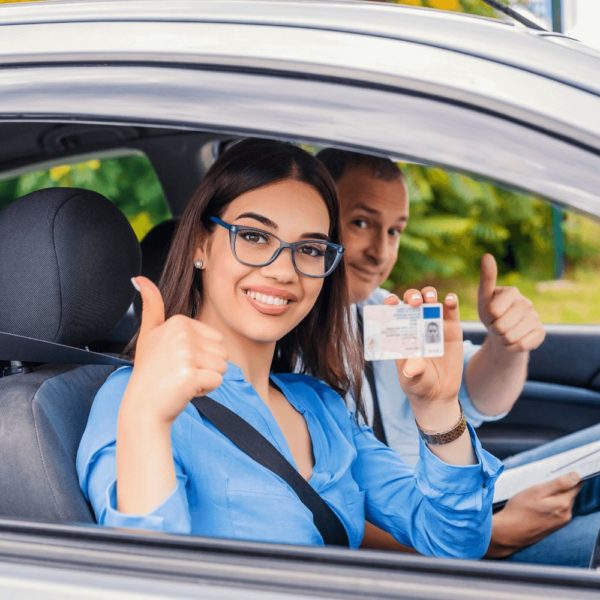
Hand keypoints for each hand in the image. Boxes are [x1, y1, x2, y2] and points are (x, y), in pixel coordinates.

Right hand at [124, 276, 227, 423]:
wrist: (143, 406)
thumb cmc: (150, 371)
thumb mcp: (149, 334)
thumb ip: (151, 306)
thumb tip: (140, 279)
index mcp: (177, 322)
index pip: (215, 338)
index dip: (201, 354)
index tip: (177, 360)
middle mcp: (181, 335)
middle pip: (222, 351)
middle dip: (206, 366)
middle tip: (180, 372)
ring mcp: (185, 355)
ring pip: (223, 366)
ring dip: (206, 378)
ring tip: (182, 380)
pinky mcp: (190, 375)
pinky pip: (217, 381)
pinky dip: (206, 390)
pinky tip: (185, 390)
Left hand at [386, 287, 463, 428]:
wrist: (438, 394)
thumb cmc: (418, 385)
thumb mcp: (411, 380)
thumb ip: (412, 372)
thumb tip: (412, 366)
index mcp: (400, 333)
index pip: (392, 312)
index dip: (390, 303)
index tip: (390, 302)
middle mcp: (415, 324)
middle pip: (411, 301)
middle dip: (411, 296)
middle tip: (414, 302)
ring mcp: (434, 324)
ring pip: (430, 301)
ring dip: (429, 294)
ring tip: (429, 298)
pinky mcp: (452, 329)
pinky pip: (451, 311)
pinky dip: (451, 302)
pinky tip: (450, 299)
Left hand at [478, 254, 544, 352]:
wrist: (502, 334)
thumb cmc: (491, 314)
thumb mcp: (484, 298)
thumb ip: (487, 279)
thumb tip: (487, 255)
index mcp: (512, 292)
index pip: (494, 311)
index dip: (488, 317)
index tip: (490, 314)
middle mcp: (527, 302)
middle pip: (501, 326)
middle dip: (494, 330)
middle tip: (497, 325)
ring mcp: (536, 317)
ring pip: (511, 337)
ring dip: (503, 339)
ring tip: (504, 332)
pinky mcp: (541, 332)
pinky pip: (522, 345)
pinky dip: (512, 347)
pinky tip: (514, 340)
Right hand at [487, 472, 581, 557]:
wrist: (509, 533)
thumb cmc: (520, 510)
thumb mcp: (536, 491)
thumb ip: (558, 484)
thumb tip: (576, 476)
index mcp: (564, 504)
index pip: (576, 485)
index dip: (568, 476)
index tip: (556, 472)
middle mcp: (566, 514)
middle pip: (569, 493)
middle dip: (558, 487)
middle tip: (539, 484)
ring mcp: (560, 522)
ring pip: (561, 502)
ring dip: (552, 496)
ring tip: (535, 495)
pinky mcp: (553, 527)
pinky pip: (556, 510)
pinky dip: (548, 504)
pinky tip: (535, 505)